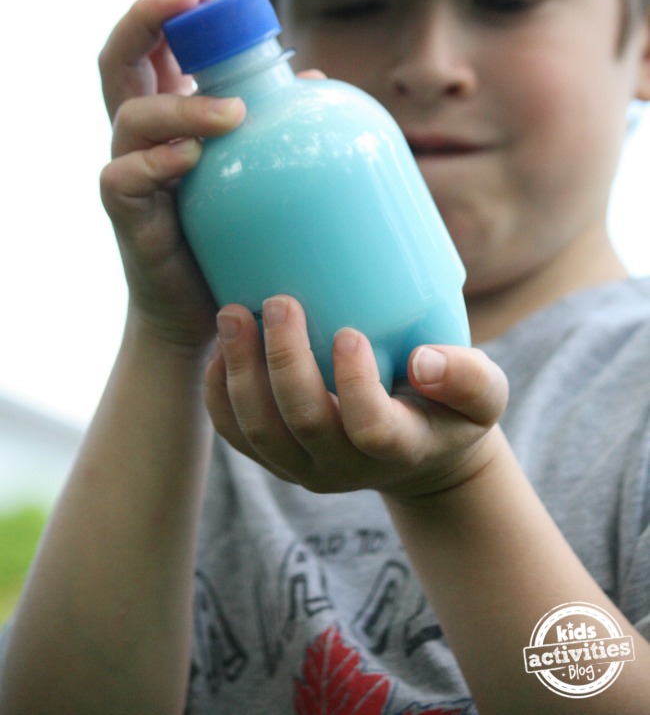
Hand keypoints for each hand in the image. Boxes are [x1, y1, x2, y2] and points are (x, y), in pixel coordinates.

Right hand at [98, 0, 245, 345]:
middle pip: (120, 59)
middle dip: (146, 18)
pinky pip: (125, 178)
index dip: (168, 6)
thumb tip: (316, 74)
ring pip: (130, 115)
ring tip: (232, 113)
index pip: (155, 46)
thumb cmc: (232, 233)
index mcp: (168, 112)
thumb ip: (274, 121)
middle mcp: (140, 134)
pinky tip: (191, 158)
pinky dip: (158, 163)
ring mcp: (129, 171)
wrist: (205, 312)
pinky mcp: (128, 216)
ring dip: (180, 105)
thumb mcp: (254, 169)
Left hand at [205, 295, 507, 497]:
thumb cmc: (451, 407)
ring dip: (241, 372)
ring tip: (232, 314)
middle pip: (303, 423)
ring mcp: (304, 467)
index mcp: (399, 447)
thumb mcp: (484, 394)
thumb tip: (425, 360)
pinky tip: (219, 350)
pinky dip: (220, 395)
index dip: (355, 386)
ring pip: (260, 431)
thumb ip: (469, 378)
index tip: (349, 332)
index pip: (371, 429)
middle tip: (280, 301)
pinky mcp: (276, 458)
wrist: (417, 451)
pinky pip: (237, 436)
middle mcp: (344, 466)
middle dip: (285, 361)